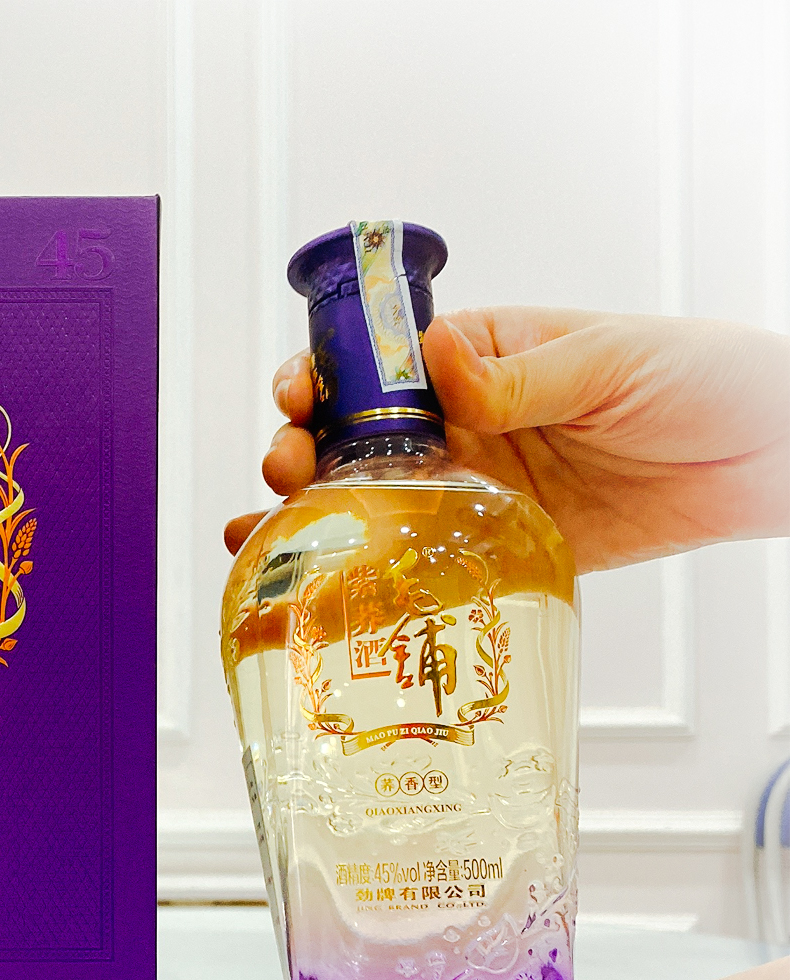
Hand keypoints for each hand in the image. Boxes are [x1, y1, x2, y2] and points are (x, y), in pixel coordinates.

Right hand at [227, 309, 789, 571]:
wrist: (760, 459)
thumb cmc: (698, 378)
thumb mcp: (607, 360)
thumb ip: (519, 375)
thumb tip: (439, 369)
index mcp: (476, 358)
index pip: (377, 363)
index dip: (324, 377)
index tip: (300, 396)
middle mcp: (462, 422)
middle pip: (355, 437)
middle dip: (303, 450)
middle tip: (286, 470)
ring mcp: (473, 486)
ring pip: (373, 502)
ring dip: (316, 516)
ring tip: (273, 532)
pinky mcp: (496, 546)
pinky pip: (422, 562)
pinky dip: (371, 575)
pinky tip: (327, 586)